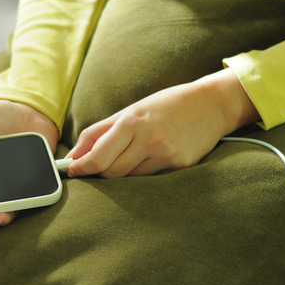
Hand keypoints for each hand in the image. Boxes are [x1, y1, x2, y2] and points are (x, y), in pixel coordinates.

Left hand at [65, 68, 257, 177]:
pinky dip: (143, 174)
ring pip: (130, 179)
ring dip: (122, 173)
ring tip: (129, 157)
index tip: (73, 170)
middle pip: (111, 173)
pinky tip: (150, 159)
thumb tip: (74, 155)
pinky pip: (151, 180)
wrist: (211, 104)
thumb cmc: (166, 105)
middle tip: (96, 166)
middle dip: (100, 172)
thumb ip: (99, 132)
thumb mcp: (130, 110)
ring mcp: (167, 156)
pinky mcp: (181, 167)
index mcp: (133, 122)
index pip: (98, 157)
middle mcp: (150, 140)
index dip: (81, 168)